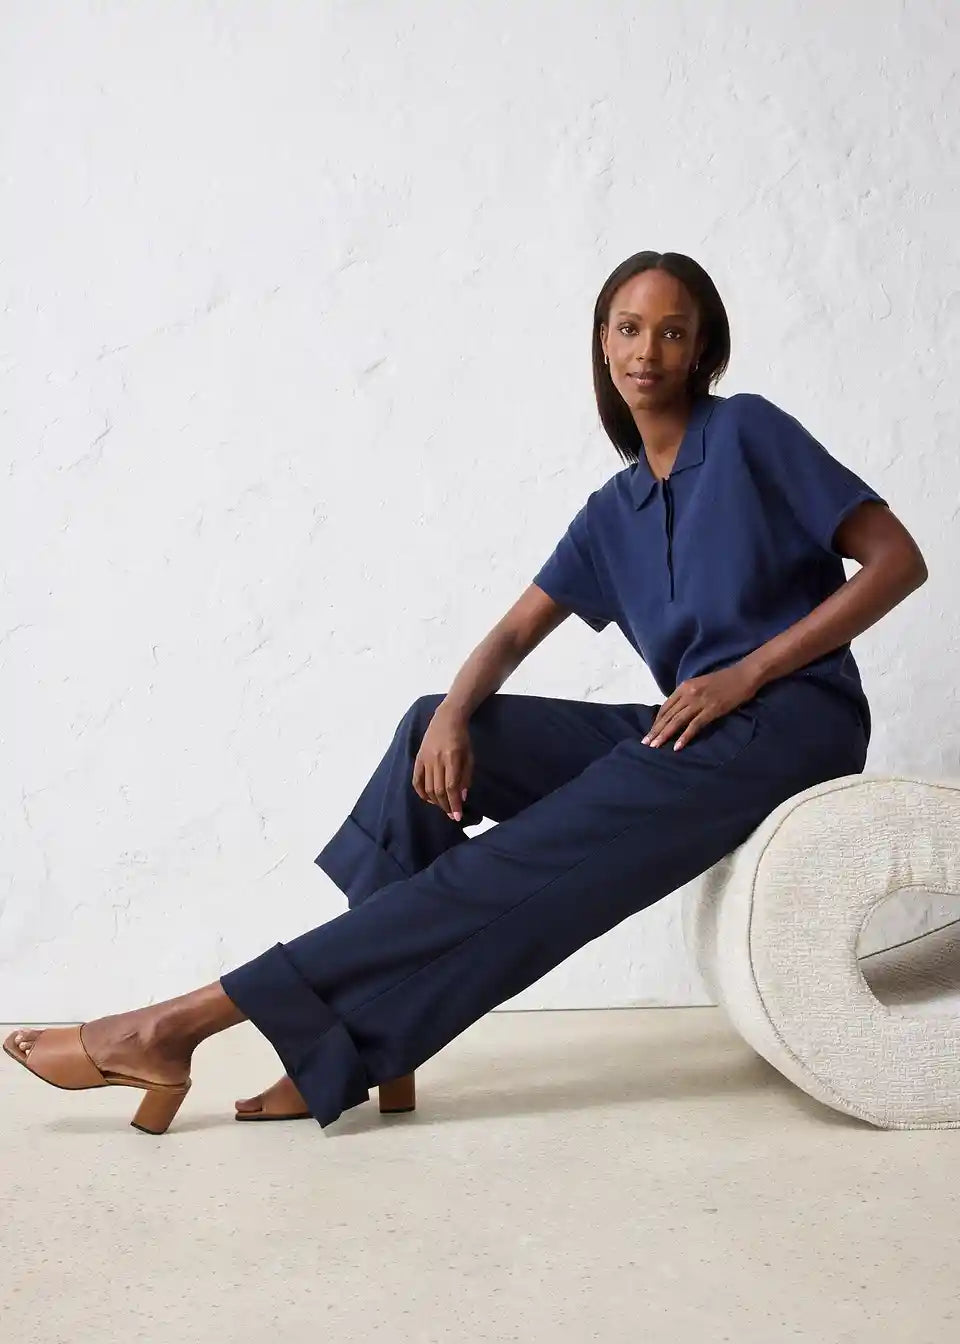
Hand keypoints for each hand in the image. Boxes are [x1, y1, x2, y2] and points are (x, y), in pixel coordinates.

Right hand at [412, 705, 474, 820]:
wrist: (446, 719)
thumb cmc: (462, 738)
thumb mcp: (469, 756)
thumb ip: (466, 777)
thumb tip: (462, 797)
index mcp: (452, 758)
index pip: (451, 787)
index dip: (454, 803)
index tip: (457, 816)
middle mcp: (437, 760)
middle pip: (438, 790)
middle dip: (445, 806)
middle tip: (452, 814)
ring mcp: (425, 759)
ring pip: (427, 788)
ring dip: (435, 801)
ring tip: (443, 807)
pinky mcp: (418, 758)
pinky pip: (416, 780)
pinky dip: (421, 793)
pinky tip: (429, 799)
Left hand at [642, 663, 760, 751]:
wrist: (743, 675)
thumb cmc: (723, 680)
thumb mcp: (700, 684)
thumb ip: (687, 695)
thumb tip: (677, 711)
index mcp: (684, 686)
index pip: (665, 707)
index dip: (656, 721)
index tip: (651, 732)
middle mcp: (688, 693)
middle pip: (668, 715)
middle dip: (656, 730)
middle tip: (645, 743)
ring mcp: (700, 701)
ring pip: (677, 721)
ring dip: (665, 735)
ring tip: (655, 746)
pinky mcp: (712, 710)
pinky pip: (694, 725)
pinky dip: (685, 737)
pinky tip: (677, 747)